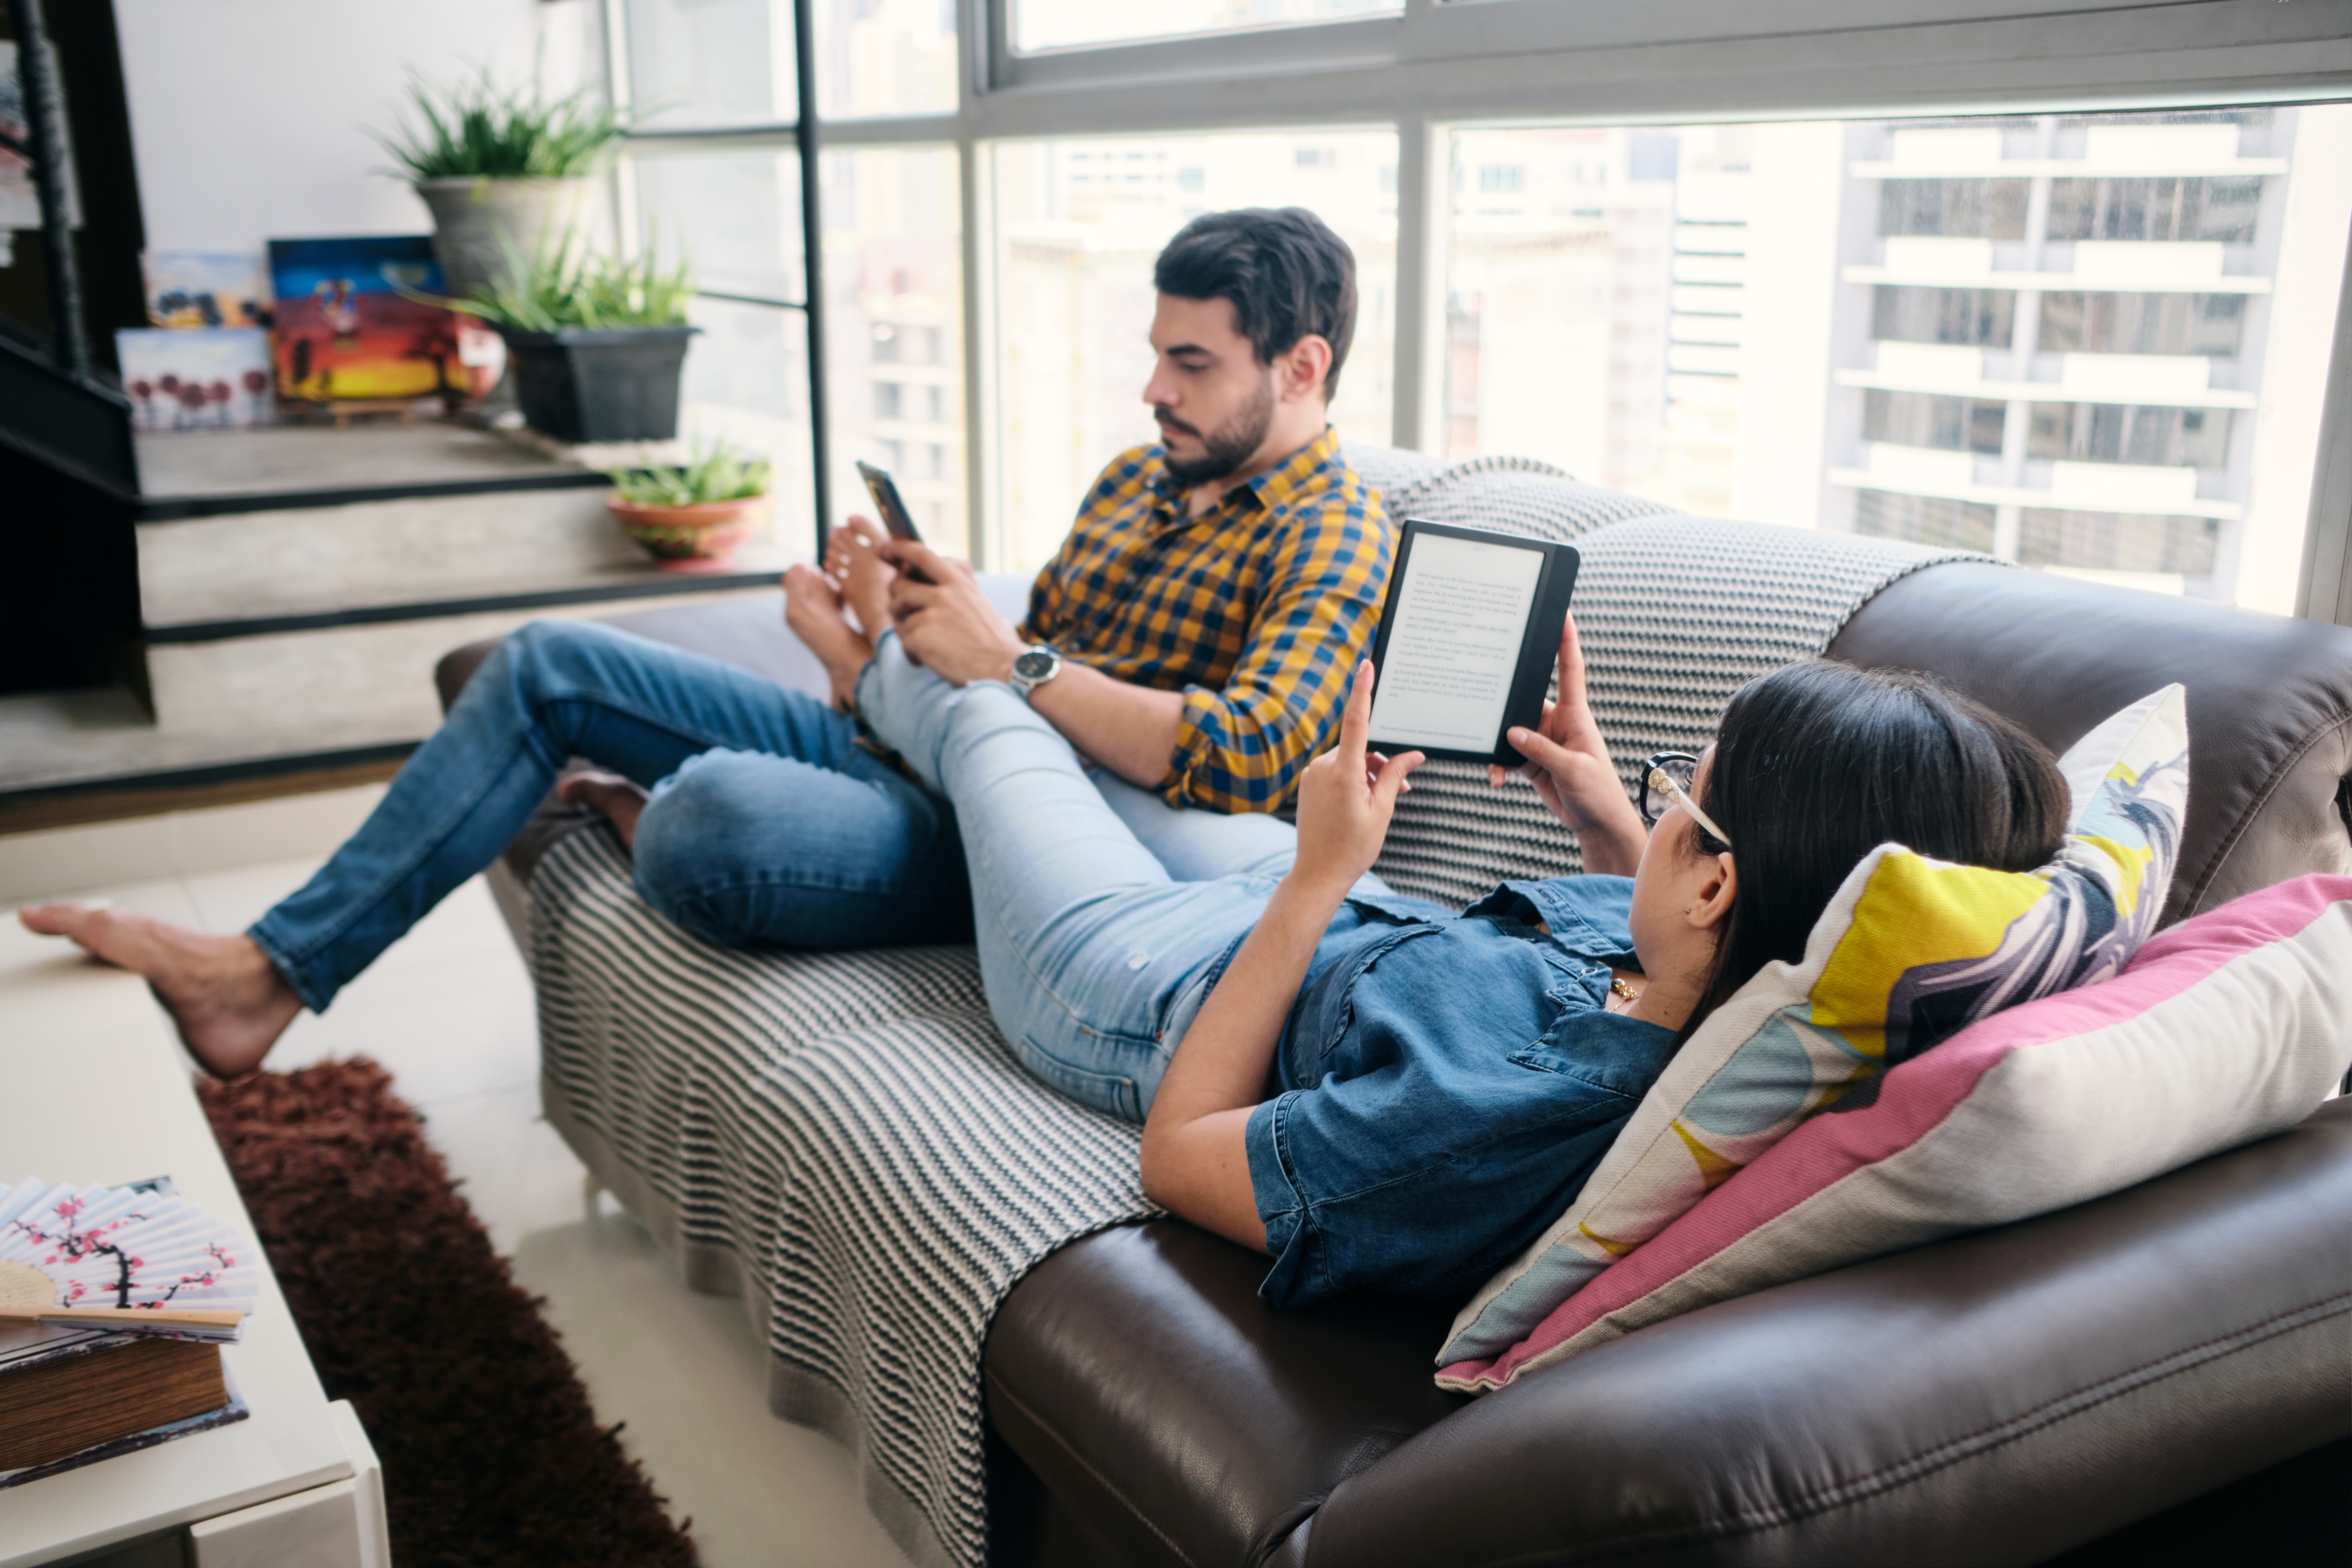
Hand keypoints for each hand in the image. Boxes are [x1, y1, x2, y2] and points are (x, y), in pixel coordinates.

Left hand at [883, 540, 1025, 685]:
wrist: (1004, 668)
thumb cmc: (996, 642)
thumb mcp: (980, 602)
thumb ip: (959, 588)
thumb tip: (947, 578)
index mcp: (958, 582)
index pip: (921, 554)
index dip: (899, 549)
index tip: (885, 550)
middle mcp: (943, 594)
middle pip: (899, 586)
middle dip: (897, 601)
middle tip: (905, 617)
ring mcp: (930, 614)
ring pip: (898, 617)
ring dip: (906, 631)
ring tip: (926, 644)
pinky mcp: (920, 636)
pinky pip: (902, 642)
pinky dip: (912, 654)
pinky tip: (928, 660)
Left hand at [1291, 661, 1422, 897]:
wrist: (1317, 873)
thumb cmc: (1352, 846)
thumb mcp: (1382, 810)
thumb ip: (1394, 775)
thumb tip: (1413, 755)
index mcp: (1343, 772)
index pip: (1356, 721)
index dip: (1362, 691)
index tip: (1366, 666)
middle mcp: (1323, 767)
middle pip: (1359, 747)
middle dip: (1381, 763)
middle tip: (1402, 787)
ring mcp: (1312, 774)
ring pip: (1349, 759)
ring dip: (1368, 773)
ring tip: (1382, 801)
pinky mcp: (1308, 782)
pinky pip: (1336, 769)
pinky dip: (1352, 778)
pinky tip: (1362, 801)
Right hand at [1488, 611, 1646, 875]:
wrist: (1596, 823)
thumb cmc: (1597, 793)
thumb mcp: (1573, 770)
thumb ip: (1542, 750)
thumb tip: (1513, 734)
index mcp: (1575, 716)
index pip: (1570, 670)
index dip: (1566, 641)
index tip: (1562, 613)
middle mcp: (1557, 723)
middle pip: (1527, 700)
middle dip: (1507, 705)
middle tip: (1489, 706)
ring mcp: (1543, 741)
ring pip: (1512, 729)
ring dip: (1500, 745)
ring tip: (1496, 764)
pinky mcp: (1533, 760)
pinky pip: (1508, 755)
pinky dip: (1499, 766)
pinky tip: (1497, 780)